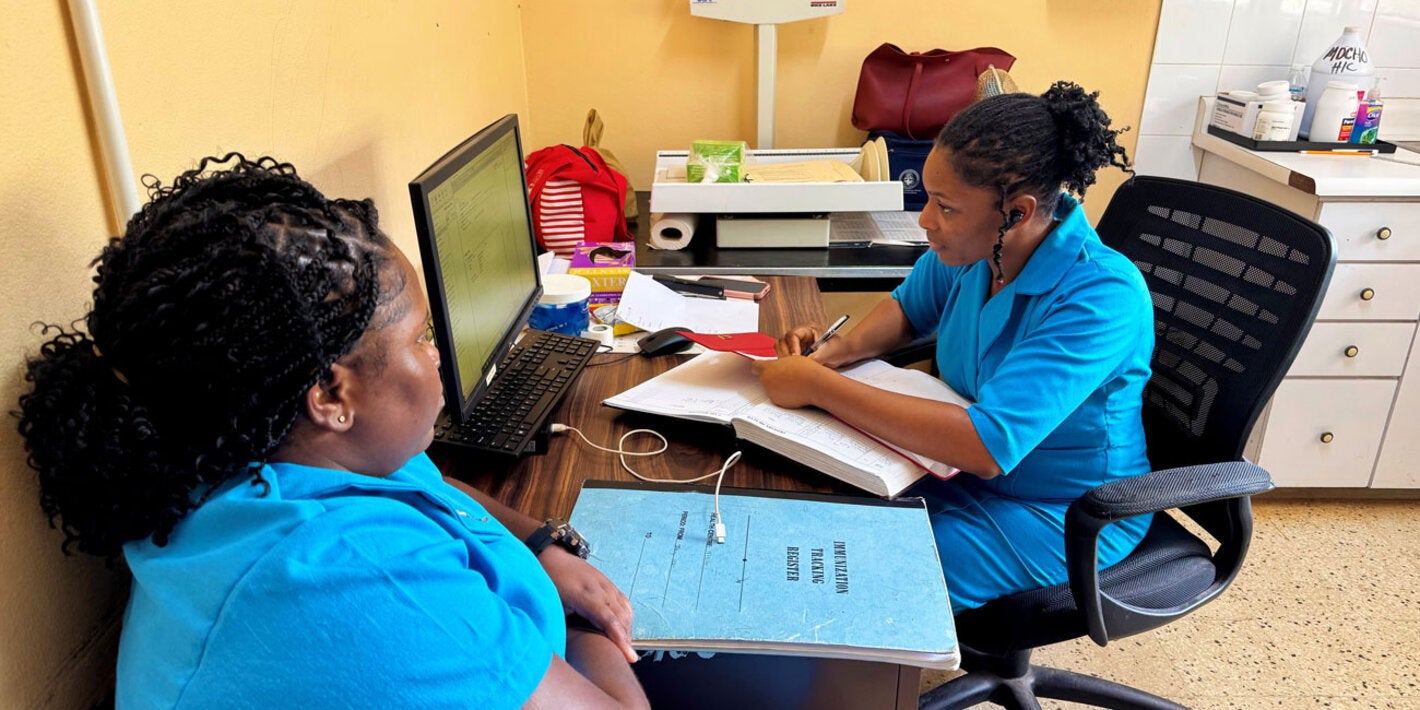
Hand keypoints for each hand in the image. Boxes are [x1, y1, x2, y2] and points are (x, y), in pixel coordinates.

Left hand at [539, 547, 636, 662]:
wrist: (551, 557)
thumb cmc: (548, 583)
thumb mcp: (552, 607)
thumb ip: (563, 626)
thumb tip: (569, 650)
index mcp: (584, 594)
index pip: (608, 620)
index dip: (619, 639)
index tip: (629, 657)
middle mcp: (600, 588)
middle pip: (621, 618)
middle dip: (626, 639)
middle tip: (626, 660)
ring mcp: (606, 584)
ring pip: (625, 610)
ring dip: (627, 630)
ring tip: (625, 648)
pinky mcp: (608, 583)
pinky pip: (624, 602)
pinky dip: (626, 618)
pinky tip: (623, 630)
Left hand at [751, 355, 827, 408]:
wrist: (815, 384)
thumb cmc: (805, 370)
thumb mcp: (790, 360)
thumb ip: (779, 363)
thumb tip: (777, 366)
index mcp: (767, 368)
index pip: (755, 366)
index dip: (760, 367)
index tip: (762, 367)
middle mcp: (766, 381)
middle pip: (764, 378)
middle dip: (772, 377)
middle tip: (785, 375)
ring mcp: (771, 392)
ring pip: (771, 388)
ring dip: (778, 386)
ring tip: (792, 383)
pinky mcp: (778, 402)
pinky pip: (778, 396)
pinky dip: (784, 395)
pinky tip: (794, 391)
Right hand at [776, 324, 853, 367]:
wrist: (844, 354)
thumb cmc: (840, 349)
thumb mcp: (829, 353)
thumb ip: (815, 357)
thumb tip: (803, 363)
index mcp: (808, 329)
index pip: (792, 335)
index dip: (792, 346)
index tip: (797, 357)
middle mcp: (800, 335)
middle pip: (783, 341)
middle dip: (786, 353)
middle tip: (793, 364)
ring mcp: (797, 344)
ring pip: (781, 348)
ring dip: (785, 358)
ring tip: (795, 366)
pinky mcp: (796, 353)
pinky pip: (785, 356)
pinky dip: (787, 363)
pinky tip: (795, 368)